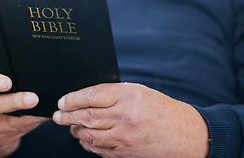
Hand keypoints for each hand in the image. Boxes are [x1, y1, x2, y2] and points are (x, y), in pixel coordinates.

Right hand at [0, 73, 49, 157]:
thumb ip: (3, 82)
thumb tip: (30, 75)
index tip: (8, 82)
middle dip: (14, 102)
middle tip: (32, 99)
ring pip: (8, 123)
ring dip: (28, 117)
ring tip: (42, 110)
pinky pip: (18, 131)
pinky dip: (32, 123)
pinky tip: (42, 117)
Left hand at [52, 83, 209, 157]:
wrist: (186, 135)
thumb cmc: (163, 110)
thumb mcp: (140, 92)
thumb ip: (114, 93)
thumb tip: (86, 98)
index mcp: (129, 96)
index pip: (91, 95)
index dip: (72, 99)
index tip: (62, 101)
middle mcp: (125, 116)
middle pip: (86, 116)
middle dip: (67, 116)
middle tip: (57, 115)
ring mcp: (124, 138)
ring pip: (89, 134)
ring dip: (75, 130)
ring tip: (70, 125)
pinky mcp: (125, 153)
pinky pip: (98, 149)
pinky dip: (87, 143)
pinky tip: (84, 138)